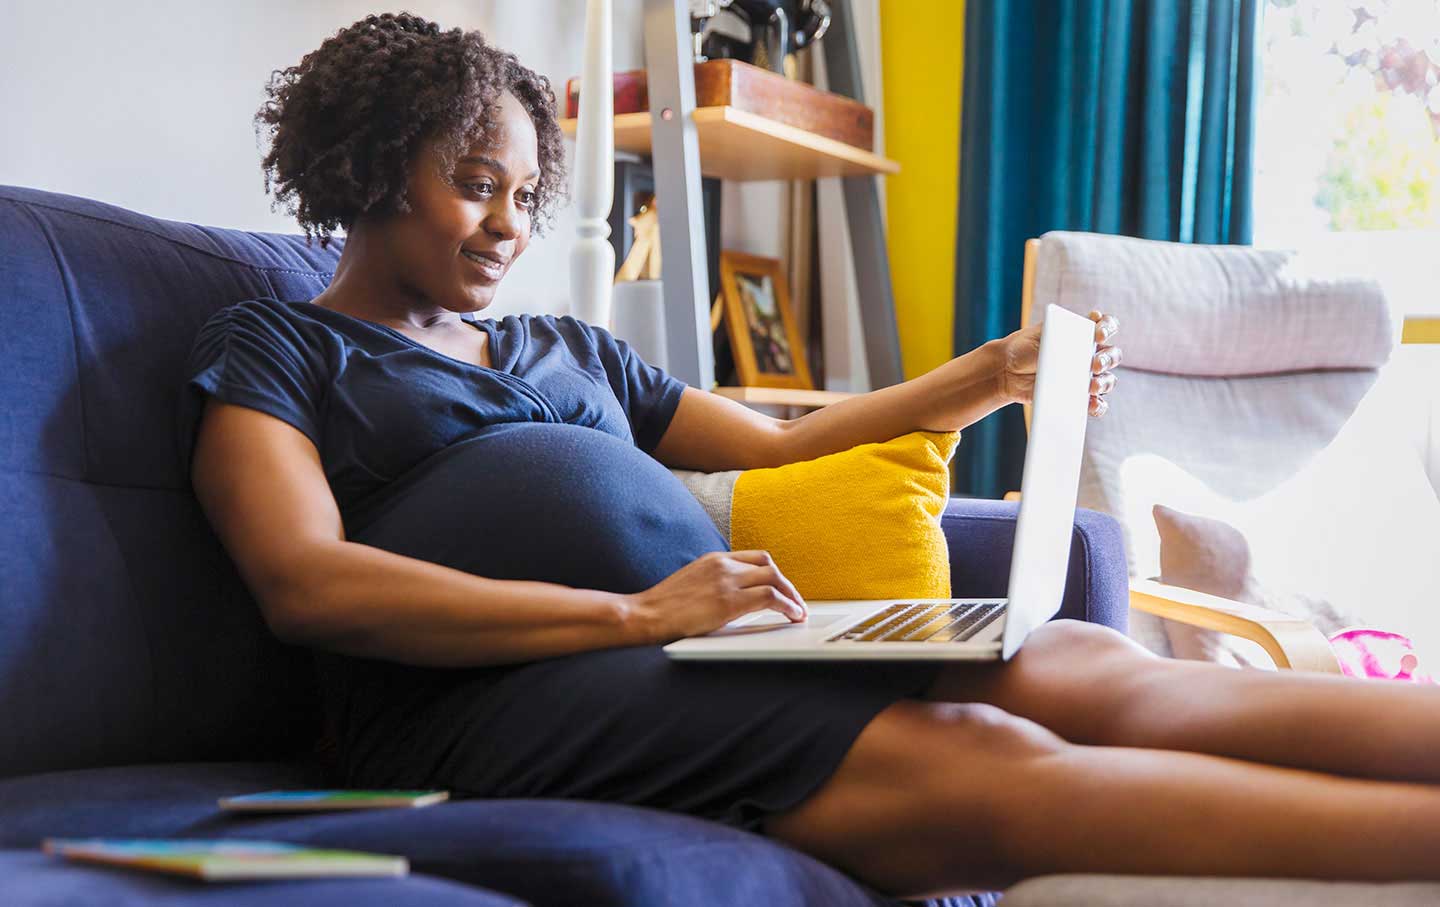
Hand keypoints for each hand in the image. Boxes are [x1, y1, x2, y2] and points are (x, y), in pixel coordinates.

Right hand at [626, 550, 807, 642]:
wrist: (645, 614)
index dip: (774, 574)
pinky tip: (792, 615)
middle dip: (787, 584)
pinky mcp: (729, 602)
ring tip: (798, 611)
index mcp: (713, 559)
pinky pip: (770, 598)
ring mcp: (726, 581)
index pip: (756, 558)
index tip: (782, 588)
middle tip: (796, 601)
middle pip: (769, 566)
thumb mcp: (692, 582)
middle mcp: (722, 565)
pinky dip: (787, 606)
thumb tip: (735, 596)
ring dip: (792, 596)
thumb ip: (714, 583)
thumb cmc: (663, 607)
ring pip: (774, 579)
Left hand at [996, 311, 1120, 416]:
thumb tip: (1075, 355)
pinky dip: (1097, 405)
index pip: (1106, 325)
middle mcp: (1090, 354)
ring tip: (1091, 387)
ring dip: (1104, 383)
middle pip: (1112, 356)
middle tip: (1095, 365)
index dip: (1108, 328)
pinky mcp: (1079, 397)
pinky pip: (1096, 403)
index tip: (1099, 333)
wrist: (1007, 370)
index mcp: (1083, 332)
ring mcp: (1086, 377)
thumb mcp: (1040, 336)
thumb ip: (1060, 340)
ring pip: (1107, 380)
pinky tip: (1091, 405)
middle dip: (1107, 359)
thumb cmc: (1024, 347)